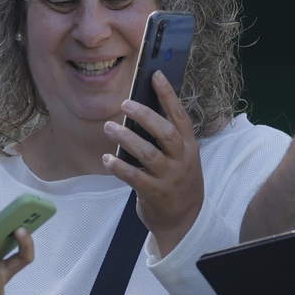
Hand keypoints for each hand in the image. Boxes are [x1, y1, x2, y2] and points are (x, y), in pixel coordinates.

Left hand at [101, 71, 203, 255]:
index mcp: (188, 145)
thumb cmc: (177, 180)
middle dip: (144, 116)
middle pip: (164, 132)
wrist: (184, 220)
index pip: (179, 115)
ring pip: (148, 154)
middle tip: (124, 104)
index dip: (168, 95)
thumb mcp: (180, 157)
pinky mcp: (155, 194)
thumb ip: (166, 137)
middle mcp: (181, 159)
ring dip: (126, 139)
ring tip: (109, 127)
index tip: (155, 75)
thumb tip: (141, 110)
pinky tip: (107, 159)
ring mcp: (169, 178)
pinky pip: (135, 178)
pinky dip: (119, 167)